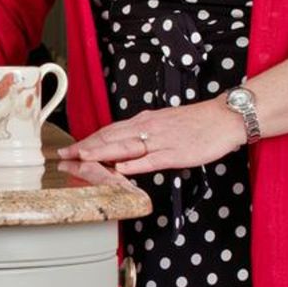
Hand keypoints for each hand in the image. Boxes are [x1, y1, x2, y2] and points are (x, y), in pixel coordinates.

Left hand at [57, 99, 243, 176]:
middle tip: (64, 156)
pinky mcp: (175, 153)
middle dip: (85, 147)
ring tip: (82, 158)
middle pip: (110, 137)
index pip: (109, 131)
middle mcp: (147, 128)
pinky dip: (134, 164)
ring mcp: (160, 140)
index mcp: (143, 121)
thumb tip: (124, 147)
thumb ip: (143, 134)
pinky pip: (151, 159)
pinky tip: (120, 168)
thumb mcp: (163, 123)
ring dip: (101, 153)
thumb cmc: (196, 123)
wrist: (223, 118)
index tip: (70, 149)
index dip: (87, 140)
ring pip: (125, 147)